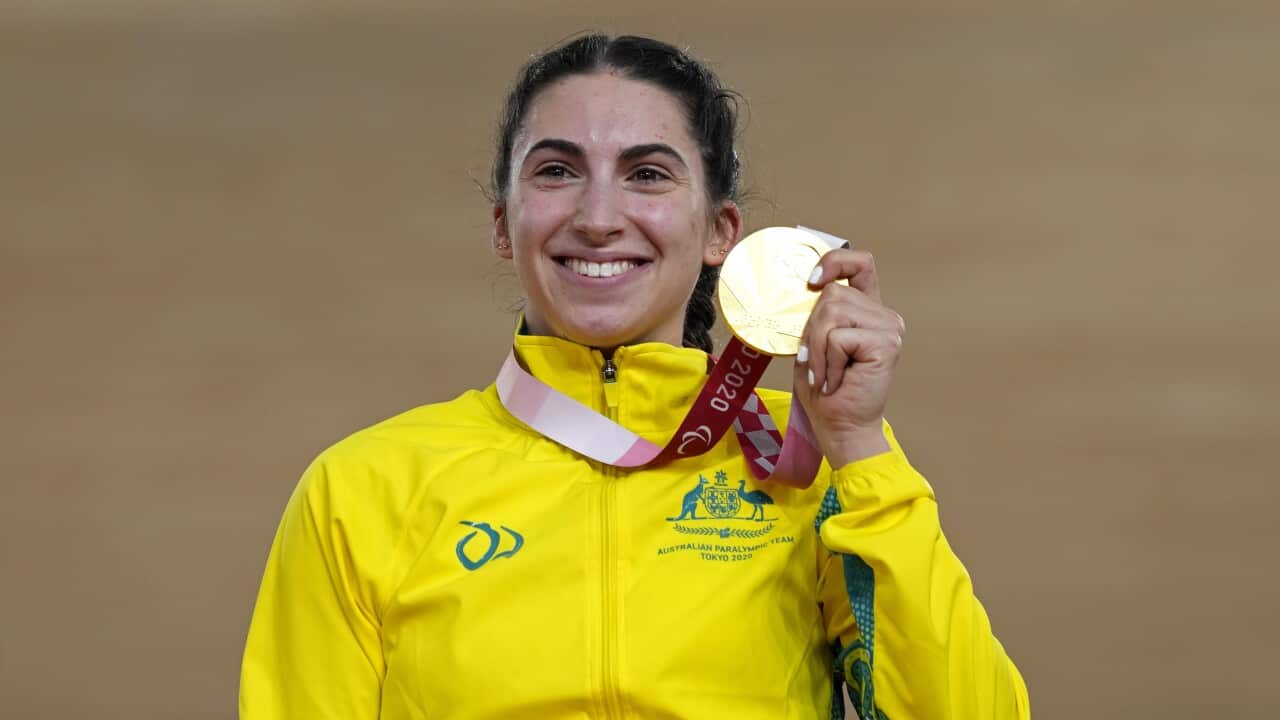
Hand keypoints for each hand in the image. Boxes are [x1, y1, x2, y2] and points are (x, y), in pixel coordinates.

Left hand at [792, 248, 904, 467]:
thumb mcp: (811, 344)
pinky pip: (838, 337)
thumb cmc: (823, 390)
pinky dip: (827, 362)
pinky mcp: (887, 343)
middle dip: (811, 329)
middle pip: (833, 293)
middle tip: (815, 363)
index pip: (859, 264)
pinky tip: (836, 381)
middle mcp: (882, 315)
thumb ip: (814, 316)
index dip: (835, 261)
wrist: (840, 427)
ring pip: (832, 312)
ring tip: (825, 374)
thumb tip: (800, 291)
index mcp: (866, 310)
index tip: (812, 281)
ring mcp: (889, 327)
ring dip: (817, 348)